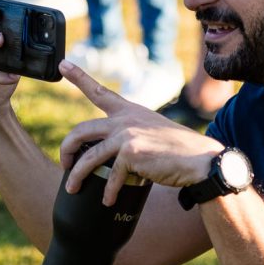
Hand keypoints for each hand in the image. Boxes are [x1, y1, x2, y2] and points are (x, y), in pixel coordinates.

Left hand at [58, 62, 224, 205]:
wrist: (200, 160)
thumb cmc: (179, 152)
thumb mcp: (153, 132)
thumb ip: (133, 135)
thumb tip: (114, 154)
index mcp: (130, 111)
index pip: (99, 92)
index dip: (79, 77)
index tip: (63, 64)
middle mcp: (125, 119)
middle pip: (81, 130)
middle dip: (67, 148)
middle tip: (65, 162)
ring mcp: (127, 135)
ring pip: (88, 155)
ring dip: (77, 175)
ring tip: (73, 187)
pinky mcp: (131, 153)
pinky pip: (109, 176)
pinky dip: (107, 192)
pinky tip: (107, 200)